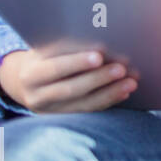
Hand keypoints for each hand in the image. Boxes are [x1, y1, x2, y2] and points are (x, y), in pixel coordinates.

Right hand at [0, 47, 135, 112]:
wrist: (29, 82)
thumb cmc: (45, 57)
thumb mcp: (47, 49)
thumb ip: (67, 47)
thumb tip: (101, 41)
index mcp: (30, 74)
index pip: (54, 68)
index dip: (76, 63)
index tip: (99, 56)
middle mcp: (37, 96)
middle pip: (70, 89)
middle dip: (98, 79)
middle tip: (121, 69)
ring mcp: (50, 111)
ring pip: (83, 104)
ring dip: (110, 92)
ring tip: (131, 82)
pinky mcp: (64, 119)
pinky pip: (89, 111)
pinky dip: (108, 101)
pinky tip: (124, 92)